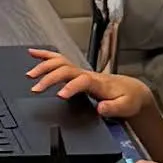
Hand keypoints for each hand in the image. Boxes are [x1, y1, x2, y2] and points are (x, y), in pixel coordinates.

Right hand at [27, 52, 149, 122]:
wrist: (131, 90)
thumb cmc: (128, 98)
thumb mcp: (126, 107)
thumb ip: (113, 108)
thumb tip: (100, 108)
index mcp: (98, 83)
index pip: (82, 80)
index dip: (70, 86)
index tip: (59, 95)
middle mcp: (87, 74)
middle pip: (66, 69)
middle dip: (49, 76)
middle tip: (36, 88)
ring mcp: (81, 71)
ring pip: (60, 62)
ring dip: (44, 66)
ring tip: (30, 74)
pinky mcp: (77, 72)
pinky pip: (59, 60)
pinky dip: (45, 55)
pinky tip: (33, 53)